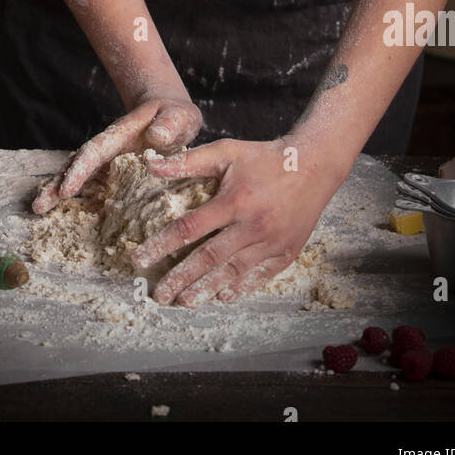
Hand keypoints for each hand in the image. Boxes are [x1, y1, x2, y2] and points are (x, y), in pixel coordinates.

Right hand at [31, 92, 201, 214]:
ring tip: (39, 210)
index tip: (67, 189)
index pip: (95, 152)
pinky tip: (68, 220)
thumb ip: (168, 125)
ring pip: (81, 180)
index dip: (80, 170)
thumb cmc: (173, 116)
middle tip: (38, 205)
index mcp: (119, 136)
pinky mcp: (114, 178)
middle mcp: (108, 151)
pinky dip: (81, 204)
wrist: (171, 120)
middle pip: (78, 166)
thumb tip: (156, 136)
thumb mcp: (177, 116)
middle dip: (58, 185)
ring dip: (60, 195)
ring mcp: (109, 165)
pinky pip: (95, 191)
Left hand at [130, 136, 344, 305]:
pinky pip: (259, 276)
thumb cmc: (264, 157)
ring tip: (184, 302)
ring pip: (233, 272)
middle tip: (159, 295)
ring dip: (206, 289)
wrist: (314, 166)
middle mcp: (253, 225)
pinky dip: (240, 288)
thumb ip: (189, 162)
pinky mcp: (287, 252)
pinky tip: (222, 297)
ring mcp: (272, 242)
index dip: (162, 244)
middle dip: (180, 278)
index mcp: (235, 201)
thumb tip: (152, 166)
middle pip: (209, 258)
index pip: (190, 227)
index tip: (140, 259)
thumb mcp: (227, 152)